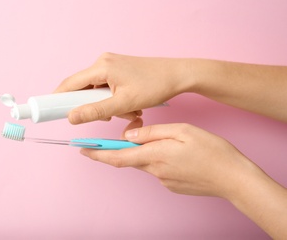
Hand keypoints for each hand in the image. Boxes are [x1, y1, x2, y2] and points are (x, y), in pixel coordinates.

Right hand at [55, 53, 191, 123]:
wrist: (178, 75)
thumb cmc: (154, 86)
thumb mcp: (123, 103)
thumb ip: (95, 111)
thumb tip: (71, 117)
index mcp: (101, 67)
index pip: (70, 84)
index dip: (59, 98)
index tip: (52, 112)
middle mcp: (103, 62)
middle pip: (84, 88)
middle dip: (94, 106)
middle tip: (112, 116)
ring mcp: (111, 64)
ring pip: (97, 91)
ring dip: (108, 105)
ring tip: (129, 110)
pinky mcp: (119, 69)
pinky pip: (107, 87)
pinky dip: (115, 100)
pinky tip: (130, 105)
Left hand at [80, 122, 261, 198]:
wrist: (233, 178)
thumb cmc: (211, 151)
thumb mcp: (181, 131)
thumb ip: (151, 133)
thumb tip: (127, 136)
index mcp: (154, 156)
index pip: (117, 157)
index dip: (97, 154)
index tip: (82, 150)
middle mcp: (154, 171)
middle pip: (130, 158)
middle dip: (123, 148)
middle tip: (126, 135)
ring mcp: (163, 181)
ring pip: (145, 162)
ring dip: (146, 152)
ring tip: (168, 142)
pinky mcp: (172, 185)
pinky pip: (157, 169)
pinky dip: (158, 159)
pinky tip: (177, 154)